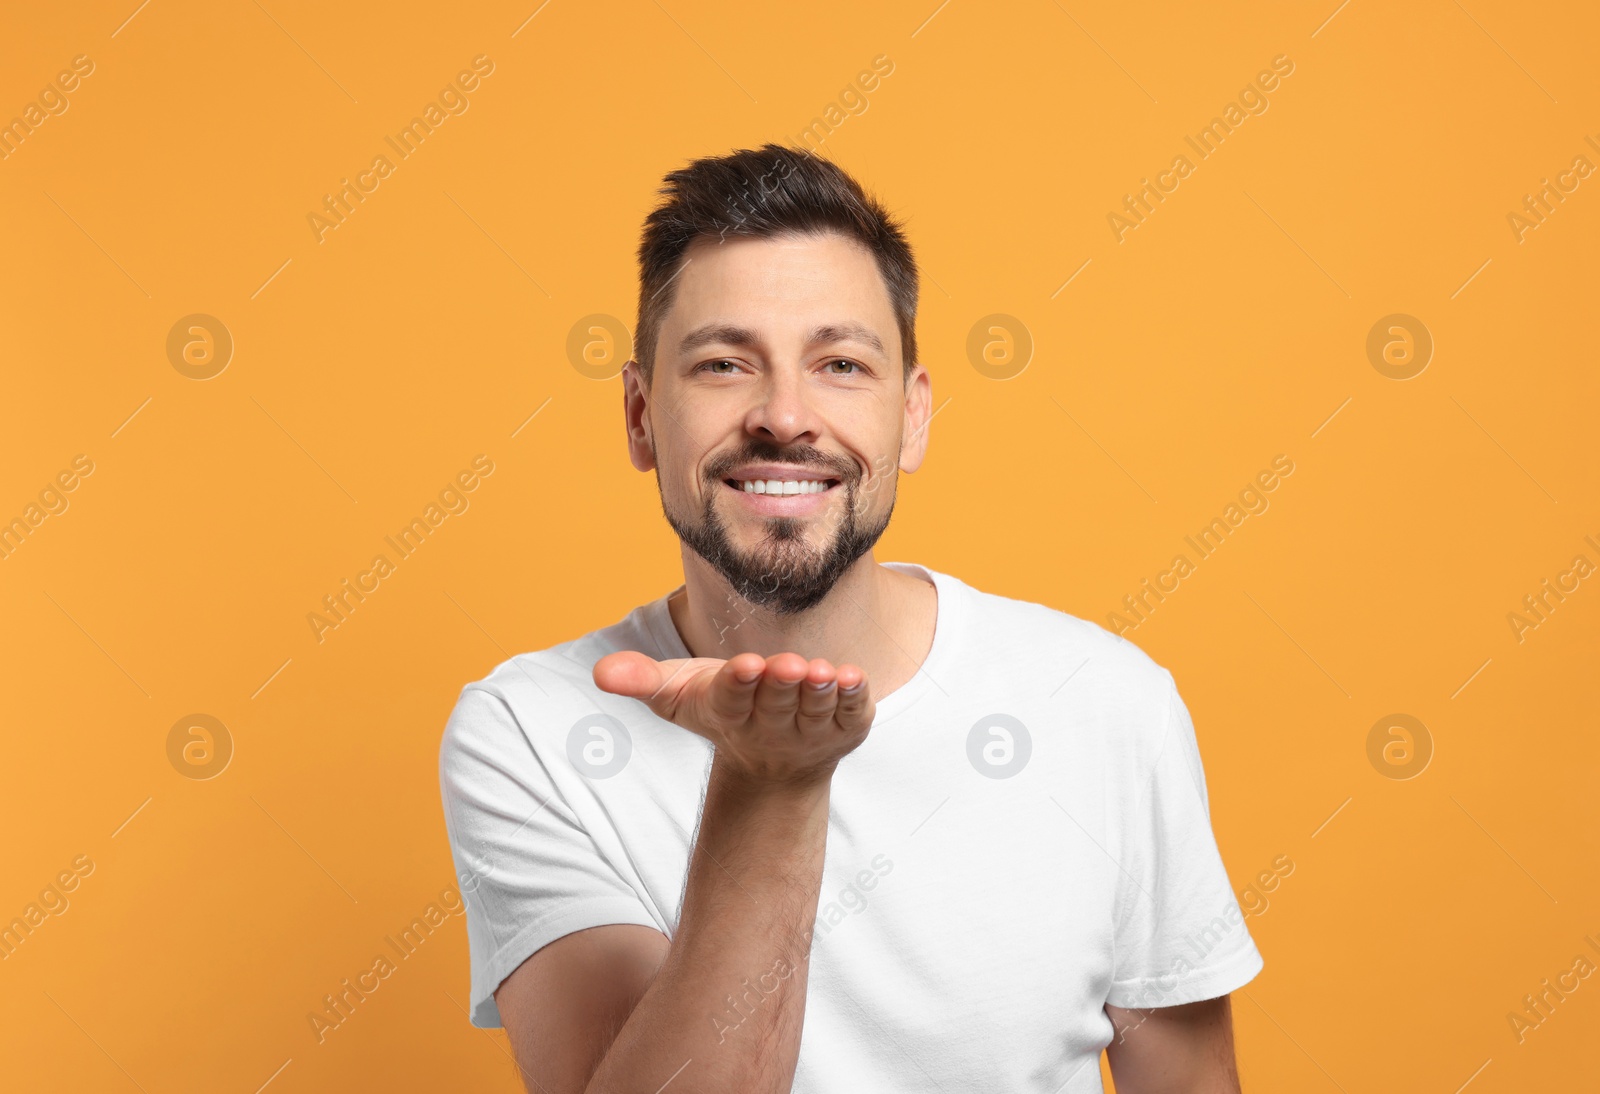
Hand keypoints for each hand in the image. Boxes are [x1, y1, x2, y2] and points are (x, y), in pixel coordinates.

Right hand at [593, 651, 874, 786]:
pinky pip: (853, 714)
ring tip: (822, 671)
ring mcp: (811, 729)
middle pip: (776, 702)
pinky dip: (855, 699)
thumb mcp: (677, 693)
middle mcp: (772, 725)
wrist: (774, 761)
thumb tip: (600, 673)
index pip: (733, 700)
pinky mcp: (846, 727)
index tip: (744, 666)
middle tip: (788, 665)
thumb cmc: (720, 708)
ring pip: (815, 710)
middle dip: (782, 685)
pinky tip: (855, 678)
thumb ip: (640, 680)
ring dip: (819, 692)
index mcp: (730, 713)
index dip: (739, 685)